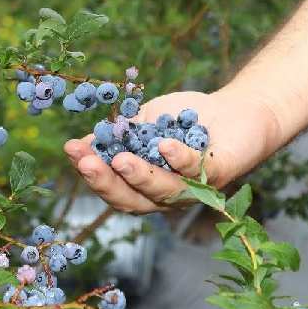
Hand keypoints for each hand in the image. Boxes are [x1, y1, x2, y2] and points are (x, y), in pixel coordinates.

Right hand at [63, 87, 282, 213]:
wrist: (235, 108)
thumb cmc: (186, 118)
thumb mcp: (144, 123)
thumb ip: (118, 135)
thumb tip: (80, 144)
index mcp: (145, 186)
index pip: (114, 187)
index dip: (91, 172)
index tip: (71, 150)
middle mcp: (167, 195)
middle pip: (132, 200)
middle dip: (106, 182)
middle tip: (86, 163)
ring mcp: (194, 189)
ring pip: (163, 193)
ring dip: (140, 177)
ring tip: (120, 160)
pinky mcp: (219, 175)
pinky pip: (197, 172)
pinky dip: (179, 159)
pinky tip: (164, 145)